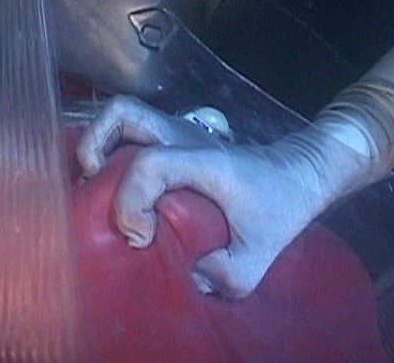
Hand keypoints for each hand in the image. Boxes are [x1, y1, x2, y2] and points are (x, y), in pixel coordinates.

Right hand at [76, 95, 370, 298]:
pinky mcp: (174, 142)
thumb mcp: (263, 250)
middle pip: (122, 114)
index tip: (143, 238)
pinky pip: (132, 133)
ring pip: (123, 116)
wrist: (299, 171)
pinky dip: (112, 150)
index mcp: (204, 160)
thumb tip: (187, 279)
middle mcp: (184, 138)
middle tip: (95, 193)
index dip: (131, 202)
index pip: (149, 163)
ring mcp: (177, 134)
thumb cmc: (281, 203)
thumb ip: (228, 273)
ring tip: (98, 186)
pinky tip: (118, 186)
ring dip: (98, 145)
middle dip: (93, 149)